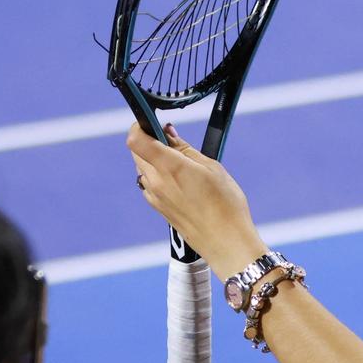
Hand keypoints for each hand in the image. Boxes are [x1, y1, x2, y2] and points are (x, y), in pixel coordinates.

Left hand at [127, 122, 267, 278]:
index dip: (140, 126)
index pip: (136, 139)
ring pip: (143, 167)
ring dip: (154, 158)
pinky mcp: (158, 207)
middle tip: (174, 140)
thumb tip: (168, 132)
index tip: (153, 121)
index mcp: (169, 167)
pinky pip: (149, 183)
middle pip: (137, 152)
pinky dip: (158, 174)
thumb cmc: (225, 204)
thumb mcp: (211, 167)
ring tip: (182, 162)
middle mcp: (156, 182)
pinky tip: (180, 179)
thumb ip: (185, 148)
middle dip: (150, 140)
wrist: (225, 242)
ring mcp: (154, 196)